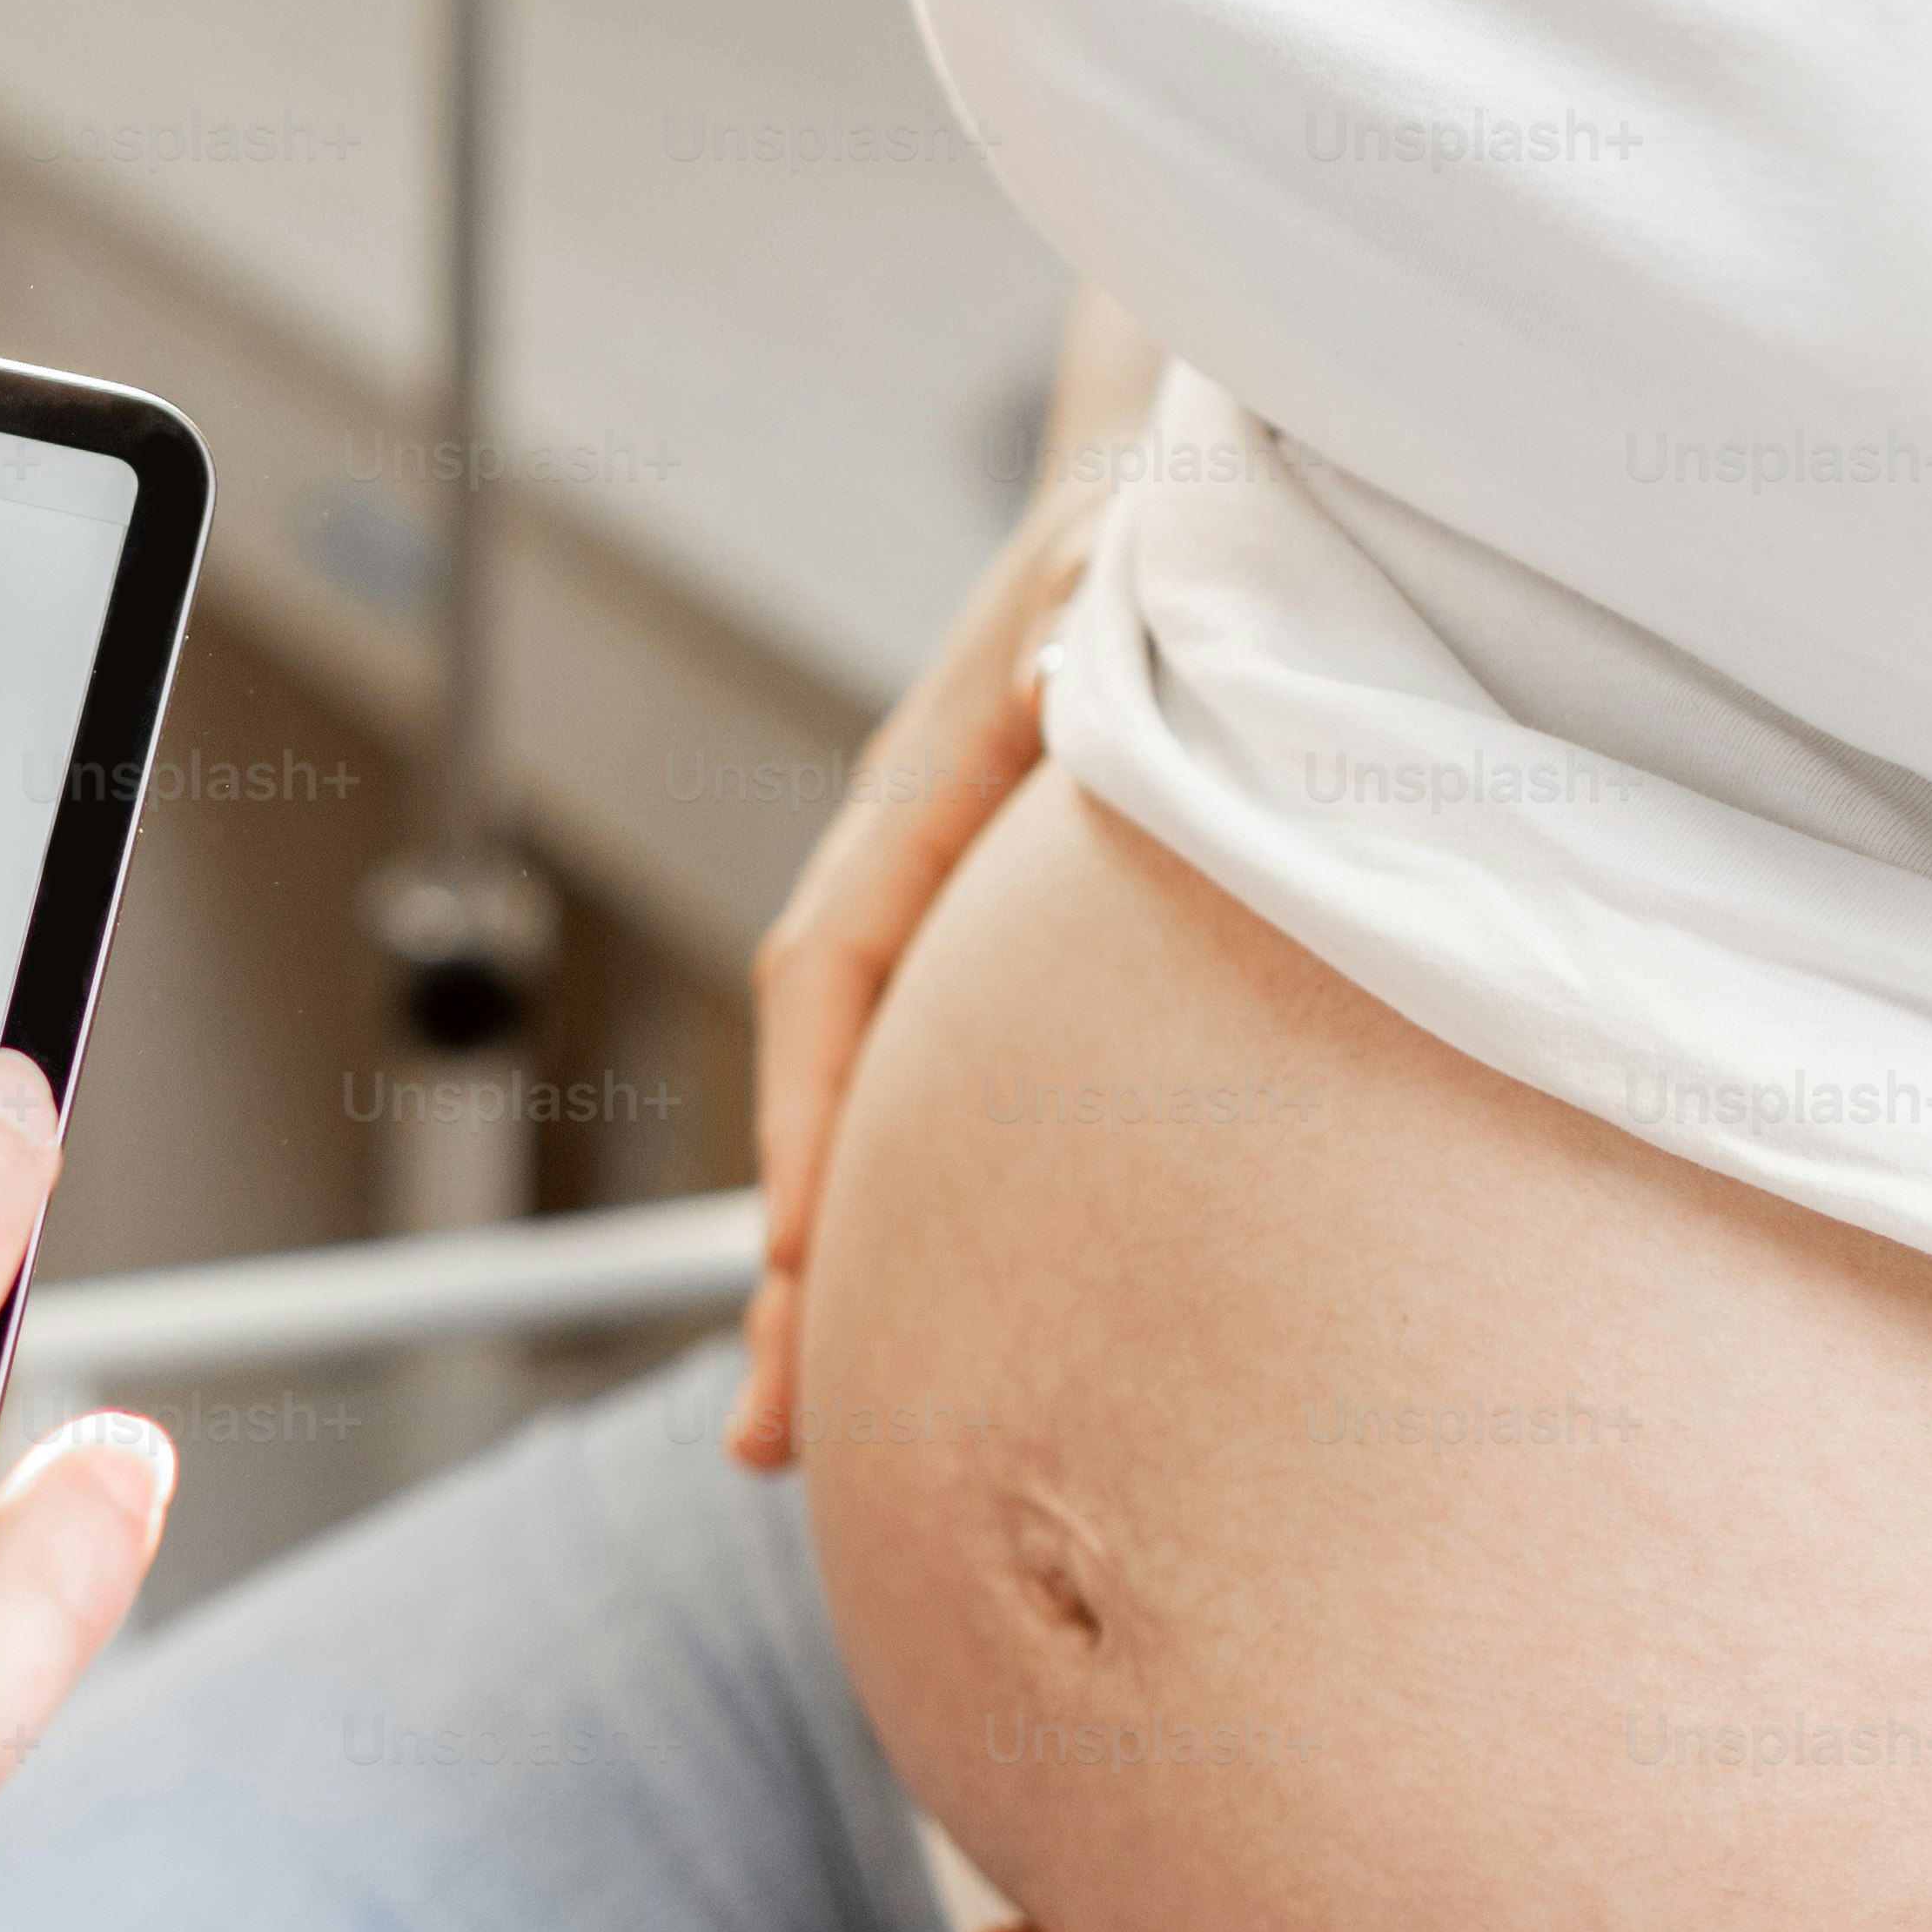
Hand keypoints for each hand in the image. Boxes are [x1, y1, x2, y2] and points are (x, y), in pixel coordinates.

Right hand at [729, 473, 1104, 1468]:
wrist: (1162, 493)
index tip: (800, 1263)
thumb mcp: (1135, 585)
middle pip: (819, 1081)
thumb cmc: (1159, 544)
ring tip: (799, 1431)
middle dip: (794, 1264)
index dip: (812, 1117)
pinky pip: (924, 1093)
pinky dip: (906, 1205)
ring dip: (833, 1264)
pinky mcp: (982, 951)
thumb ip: (1094, 646)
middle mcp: (897, 864)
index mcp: (915, 789)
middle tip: (769, 1439)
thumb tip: (1053, 683)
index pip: (834, 965)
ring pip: (862, 1105)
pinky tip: (913, 1311)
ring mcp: (933, 914)